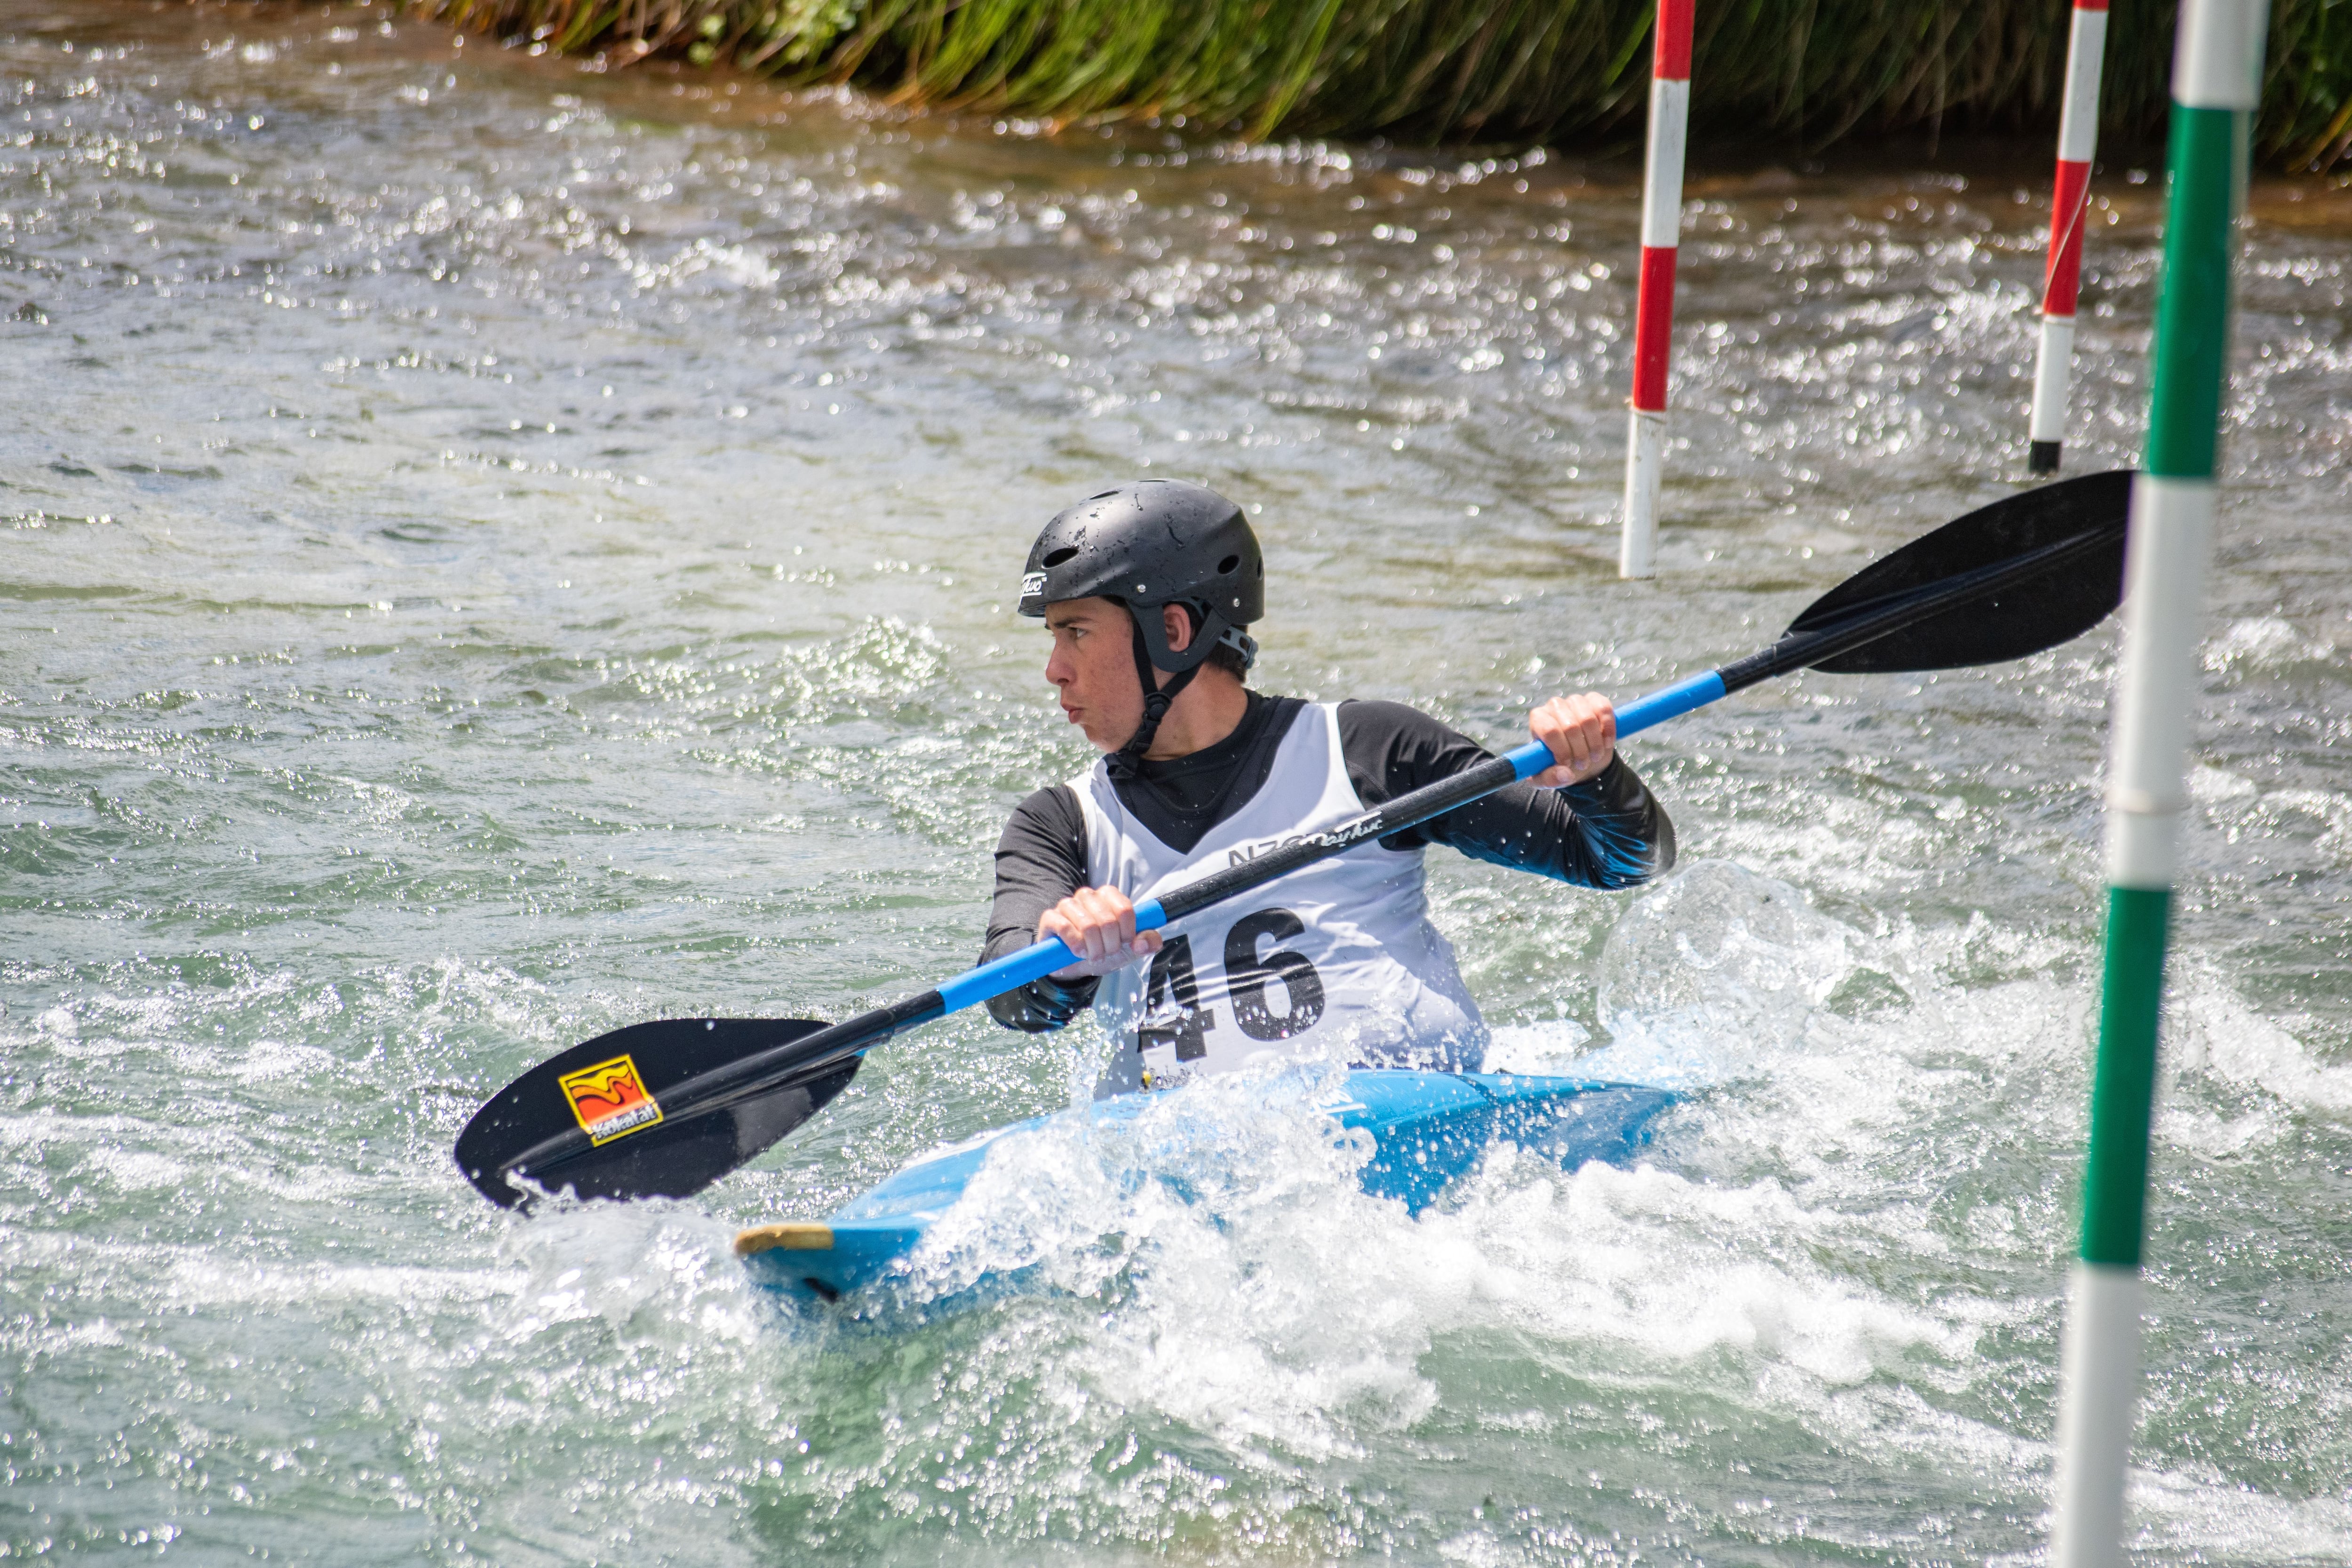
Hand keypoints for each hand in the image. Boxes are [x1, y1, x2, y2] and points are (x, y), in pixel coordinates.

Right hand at [1038, 885, 1162, 978]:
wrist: (1075, 966)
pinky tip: (1077, 952)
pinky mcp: (1050, 917)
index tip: (1124, 943)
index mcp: (1109, 896)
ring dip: (1093, 948)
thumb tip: (1144, 942)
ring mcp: (1068, 905)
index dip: (1127, 932)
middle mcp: (1088, 896)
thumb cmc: (1103, 950)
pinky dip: (1075, 945)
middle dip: (1110, 945)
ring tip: (1092, 954)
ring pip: (1088, 925)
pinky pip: (1064, 927)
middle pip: (1108, 920)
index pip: (1125, 909)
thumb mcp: (1129, 949)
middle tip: (1105, 953)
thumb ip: (1146, 943)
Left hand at [1527, 692, 1615, 787]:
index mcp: (1538, 721)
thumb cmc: (1559, 766)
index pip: (1549, 730)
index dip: (1562, 749)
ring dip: (1594, 743)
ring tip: (1594, 756)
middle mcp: (1554, 706)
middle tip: (1582, 764)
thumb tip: (1564, 774)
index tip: (1567, 764)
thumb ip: (1549, 779)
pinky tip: (1607, 742)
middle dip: (1580, 751)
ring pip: (1588, 718)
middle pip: (1570, 726)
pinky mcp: (1595, 700)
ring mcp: (1575, 701)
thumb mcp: (1547, 778)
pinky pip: (1603, 708)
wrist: (1581, 759)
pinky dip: (1608, 728)